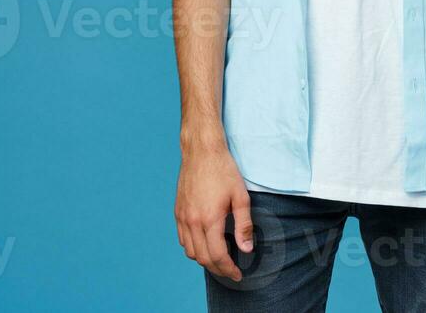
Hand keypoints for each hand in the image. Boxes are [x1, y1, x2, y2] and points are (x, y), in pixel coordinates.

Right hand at [175, 143, 252, 281]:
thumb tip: (247, 249)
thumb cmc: (224, 171)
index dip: (228, 269)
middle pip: (203, 258)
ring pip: (190, 251)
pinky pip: (183, 239)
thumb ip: (244, 225)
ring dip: (204, 260)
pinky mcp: (178, 212)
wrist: (202, 151)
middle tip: (231, 271)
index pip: (217, 255)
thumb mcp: (241, 196)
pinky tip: (205, 244)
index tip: (238, 274)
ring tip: (220, 260)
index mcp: (210, 219)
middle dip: (218, 269)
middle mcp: (192, 221)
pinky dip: (193, 248)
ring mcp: (183, 217)